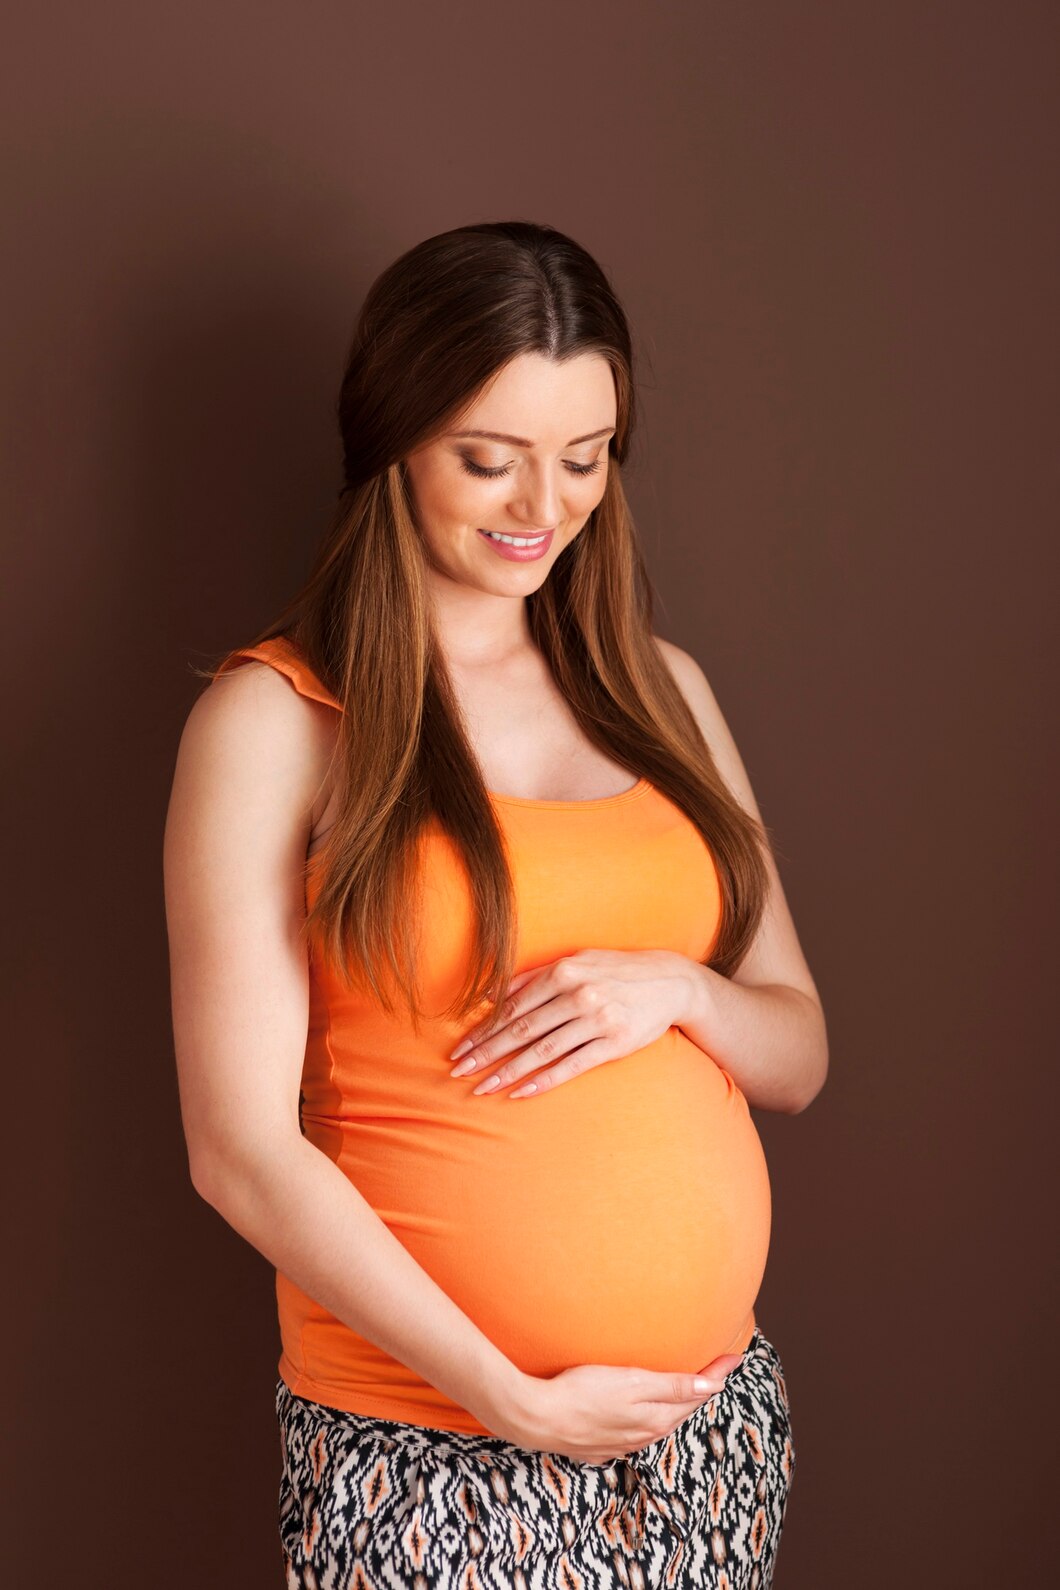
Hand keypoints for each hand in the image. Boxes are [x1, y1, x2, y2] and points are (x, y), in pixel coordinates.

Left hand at [448, 948, 695, 1098]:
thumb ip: (534, 977)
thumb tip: (490, 993)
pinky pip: (571, 1065)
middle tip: (458, 1070)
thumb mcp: (577, 962)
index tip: (461, 1047)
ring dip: (508, 1071)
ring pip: (542, 1050)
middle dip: (486, 1051)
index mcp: (564, 972)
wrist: (669, 982)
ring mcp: (596, 1020)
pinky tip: (521, 1091)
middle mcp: (578, 994)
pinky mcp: (614, 1044)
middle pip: (521, 1029)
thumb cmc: (615, 971)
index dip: (484, 1029)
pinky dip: (544, 1080)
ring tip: (482, 1086)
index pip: (514, 1005)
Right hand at [487, 1350, 745, 1465]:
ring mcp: (623, 1442)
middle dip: (704, 1388)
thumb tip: (713, 1386)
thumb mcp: (631, 1382)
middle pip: (682, 1409)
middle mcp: (644, 1433)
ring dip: (679, 1403)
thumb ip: (672, 1385)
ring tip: (691, 1385)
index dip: (718, 1373)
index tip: (737, 1356)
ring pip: (661, 1420)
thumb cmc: (582, 1392)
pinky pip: (637, 1429)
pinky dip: (652, 1415)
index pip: (697, 1393)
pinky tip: (646, 1408)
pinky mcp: (602, 1443)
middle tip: (721, 1366)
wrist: (536, 1418)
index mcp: (656, 1417)